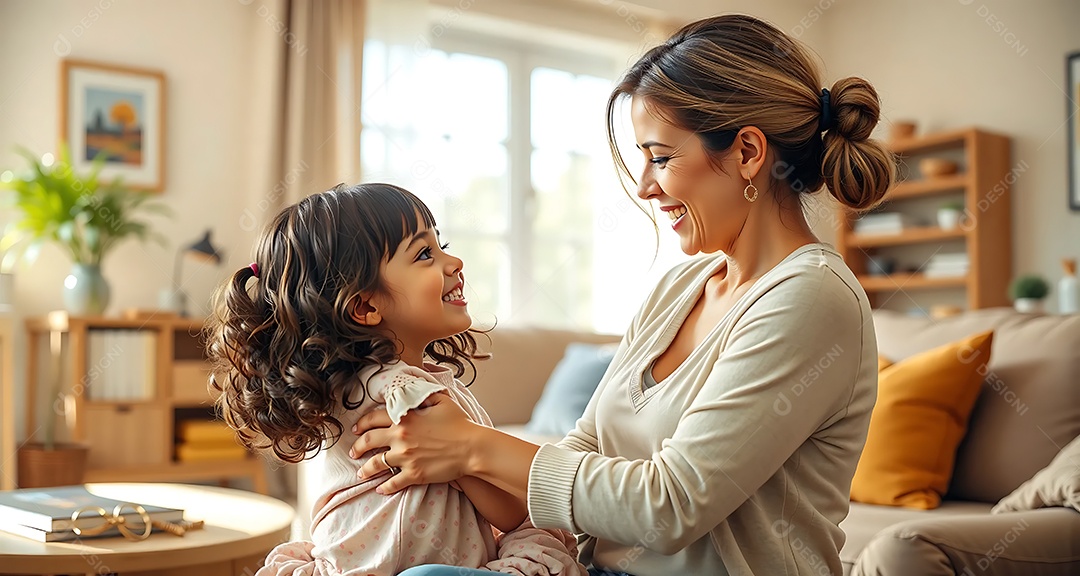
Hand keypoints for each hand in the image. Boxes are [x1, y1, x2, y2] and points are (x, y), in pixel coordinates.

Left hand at [351, 392, 477, 493]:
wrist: (472, 448)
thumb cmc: (460, 423)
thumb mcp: (441, 401)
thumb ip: (422, 394)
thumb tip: (412, 389)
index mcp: (404, 418)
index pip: (374, 419)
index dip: (362, 423)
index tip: (356, 429)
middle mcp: (400, 437)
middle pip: (369, 441)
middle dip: (358, 447)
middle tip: (353, 452)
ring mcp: (406, 457)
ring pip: (376, 464)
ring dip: (365, 469)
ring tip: (361, 473)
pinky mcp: (414, 474)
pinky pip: (393, 483)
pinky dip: (384, 487)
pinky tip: (379, 489)